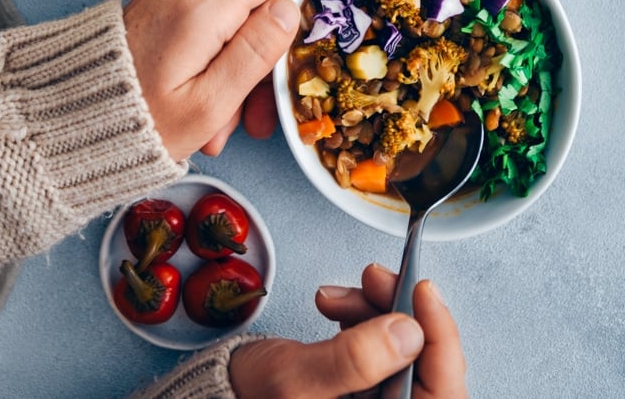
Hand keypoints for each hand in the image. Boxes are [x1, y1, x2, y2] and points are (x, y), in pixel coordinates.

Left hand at [123, 0, 363, 159]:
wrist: (66, 126)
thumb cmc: (134, 126)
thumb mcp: (207, 106)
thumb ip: (255, 54)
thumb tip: (290, 6)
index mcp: (203, 9)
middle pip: (257, 13)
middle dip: (263, 66)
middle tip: (254, 121)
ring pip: (232, 28)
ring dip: (235, 76)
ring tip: (214, 128)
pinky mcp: (160, 7)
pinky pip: (207, 30)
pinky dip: (213, 66)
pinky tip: (199, 108)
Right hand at [229, 265, 466, 398]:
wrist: (222, 392)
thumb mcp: (299, 380)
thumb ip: (356, 359)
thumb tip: (409, 331)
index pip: (443, 392)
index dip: (441, 339)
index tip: (422, 291)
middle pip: (424, 364)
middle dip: (399, 313)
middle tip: (375, 279)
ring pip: (403, 347)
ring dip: (376, 309)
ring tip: (338, 297)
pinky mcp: (367, 386)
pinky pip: (383, 344)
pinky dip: (364, 316)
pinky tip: (338, 307)